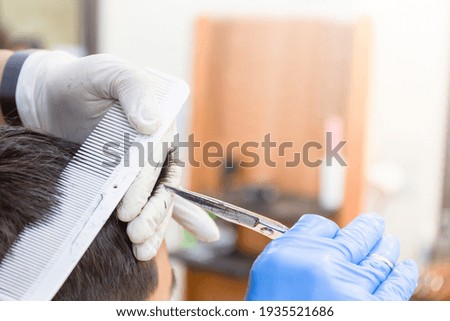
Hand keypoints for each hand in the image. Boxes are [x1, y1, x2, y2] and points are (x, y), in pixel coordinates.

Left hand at [15, 51, 218, 259]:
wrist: (52, 97)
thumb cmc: (81, 82)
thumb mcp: (108, 73)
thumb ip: (133, 89)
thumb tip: (152, 125)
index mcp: (160, 125)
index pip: (159, 162)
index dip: (146, 189)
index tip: (127, 210)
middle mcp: (156, 149)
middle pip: (161, 187)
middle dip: (152, 214)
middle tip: (134, 237)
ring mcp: (142, 166)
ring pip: (157, 200)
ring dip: (155, 227)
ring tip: (141, 251)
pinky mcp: (126, 179)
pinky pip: (147, 202)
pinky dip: (157, 224)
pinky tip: (156, 245)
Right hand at [246, 213, 417, 299]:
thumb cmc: (270, 309)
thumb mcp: (268, 271)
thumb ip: (295, 247)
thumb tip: (325, 233)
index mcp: (295, 254)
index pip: (322, 226)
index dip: (329, 229)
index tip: (336, 231)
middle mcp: (326, 266)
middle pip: (356, 237)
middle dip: (369, 229)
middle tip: (375, 225)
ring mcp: (351, 290)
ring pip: (378, 259)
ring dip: (386, 248)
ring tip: (389, 242)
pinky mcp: (371, 311)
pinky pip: (395, 287)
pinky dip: (403, 275)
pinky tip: (405, 267)